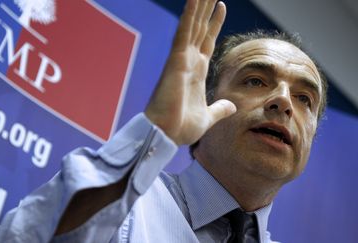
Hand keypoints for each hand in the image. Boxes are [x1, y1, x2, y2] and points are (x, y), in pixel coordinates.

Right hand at [145, 0, 235, 144]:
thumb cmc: (181, 128)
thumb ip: (219, 109)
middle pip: (201, 28)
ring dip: (199, 6)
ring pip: (193, 25)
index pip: (207, 42)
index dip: (214, 24)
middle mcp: (188, 61)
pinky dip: (189, 16)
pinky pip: (184, 33)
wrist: (165, 135)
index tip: (221, 6)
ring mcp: (181, 59)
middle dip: (207, 9)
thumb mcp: (208, 117)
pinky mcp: (176, 61)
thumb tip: (231, 105)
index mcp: (196, 72)